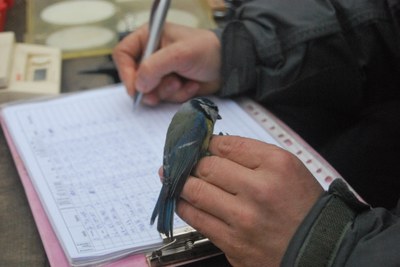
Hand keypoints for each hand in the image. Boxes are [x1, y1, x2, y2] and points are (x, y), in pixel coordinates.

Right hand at [112, 23, 221, 104]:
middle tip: (164, 89)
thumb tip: (138, 85)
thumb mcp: (180, 54)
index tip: (135, 88)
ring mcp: (161, 72)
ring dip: (167, 91)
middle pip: (135, 77)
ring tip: (182, 82)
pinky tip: (191, 85)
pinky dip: (178, 95)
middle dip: (151, 86)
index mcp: (149, 37)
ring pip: (150, 91)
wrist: (228, 66)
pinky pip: (165, 97)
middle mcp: (152, 55)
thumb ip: (155, 67)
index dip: (125, 72)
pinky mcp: (170, 86)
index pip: (123, 54)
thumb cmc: (207, 50)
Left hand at [177, 135, 322, 266]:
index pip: (226, 145)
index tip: (200, 146)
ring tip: (175, 178)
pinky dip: (184, 206)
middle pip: (207, 167)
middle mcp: (259, 190)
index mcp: (276, 165)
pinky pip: (196, 219)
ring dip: (181, 182)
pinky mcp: (232, 242)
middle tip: (184, 162)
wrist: (319, 249)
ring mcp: (243, 219)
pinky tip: (183, 199)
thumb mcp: (288, 168)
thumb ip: (252, 155)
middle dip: (191, 162)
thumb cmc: (303, 206)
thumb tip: (213, 148)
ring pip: (195, 191)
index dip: (207, 144)